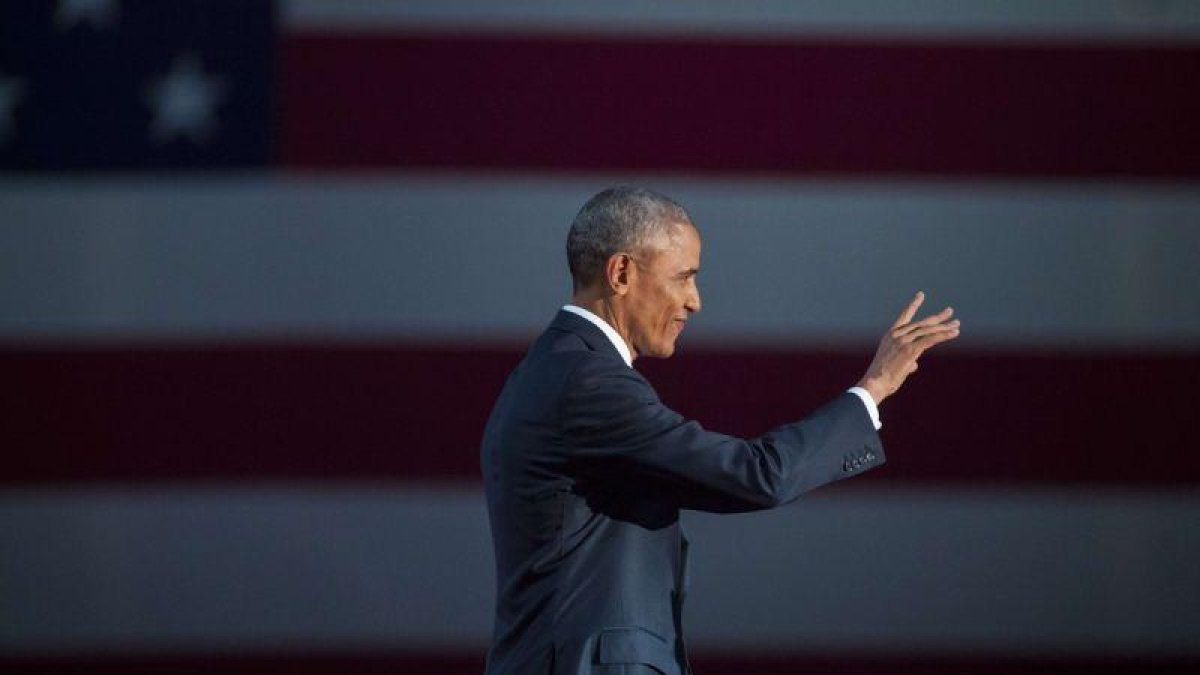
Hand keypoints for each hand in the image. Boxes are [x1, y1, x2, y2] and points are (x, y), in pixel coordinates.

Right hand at [857, 291, 959, 405]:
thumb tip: (914, 365)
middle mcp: (897, 335)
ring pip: (928, 330)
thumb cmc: (882, 378)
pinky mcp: (910, 350)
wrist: (875, 383)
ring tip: (956, 324)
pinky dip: (944, 335)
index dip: (913, 305)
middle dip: (938, 317)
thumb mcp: (894, 364)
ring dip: (944, 327)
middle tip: (950, 311)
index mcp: (891, 335)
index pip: (904, 316)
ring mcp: (903, 341)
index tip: (921, 295)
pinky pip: (931, 340)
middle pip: (922, 323)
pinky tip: (954, 333)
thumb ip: (906, 360)